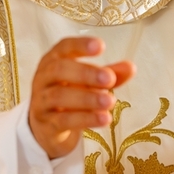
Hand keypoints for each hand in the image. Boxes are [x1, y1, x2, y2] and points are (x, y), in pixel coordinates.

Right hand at [29, 37, 135, 158]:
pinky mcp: (46, 125)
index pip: (63, 47)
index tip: (101, 46)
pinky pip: (63, 120)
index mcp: (53, 61)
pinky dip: (85, 119)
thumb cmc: (71, 96)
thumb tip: (131, 67)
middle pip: (59, 70)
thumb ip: (109, 74)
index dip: (80, 45)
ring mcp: (42, 102)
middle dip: (85, 73)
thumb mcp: (89, 83)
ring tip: (110, 101)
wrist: (48, 128)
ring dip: (87, 98)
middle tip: (109, 79)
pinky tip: (104, 119)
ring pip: (59, 96)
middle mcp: (44, 78)